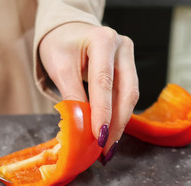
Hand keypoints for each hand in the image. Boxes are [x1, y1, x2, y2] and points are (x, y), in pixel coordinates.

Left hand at [39, 22, 138, 163]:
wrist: (68, 31)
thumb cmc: (61, 45)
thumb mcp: (60, 67)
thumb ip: (73, 95)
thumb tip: (82, 127)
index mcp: (103, 40)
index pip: (104, 82)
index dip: (103, 112)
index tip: (98, 136)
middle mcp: (122, 47)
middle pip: (126, 91)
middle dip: (116, 123)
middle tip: (105, 148)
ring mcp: (128, 57)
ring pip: (130, 96)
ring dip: (119, 123)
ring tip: (107, 146)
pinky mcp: (128, 68)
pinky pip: (126, 95)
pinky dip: (118, 115)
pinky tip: (111, 132)